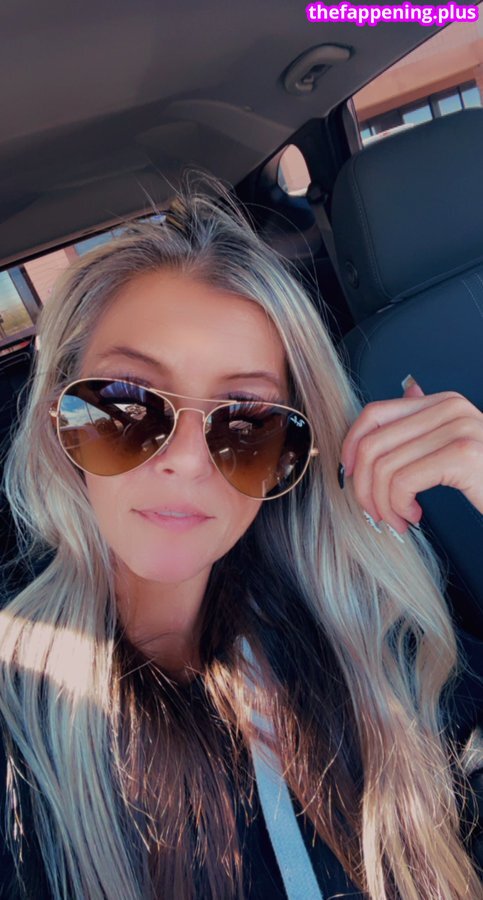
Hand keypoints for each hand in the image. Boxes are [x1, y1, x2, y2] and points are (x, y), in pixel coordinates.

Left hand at [339, 377, 482, 534]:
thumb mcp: (456, 448)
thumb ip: (427, 426)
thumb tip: (408, 393)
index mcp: (444, 403)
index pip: (373, 414)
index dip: (350, 447)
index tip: (350, 476)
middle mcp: (450, 408)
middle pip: (371, 443)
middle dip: (362, 486)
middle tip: (376, 512)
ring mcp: (457, 429)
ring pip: (382, 467)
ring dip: (381, 504)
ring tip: (397, 520)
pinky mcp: (462, 455)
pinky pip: (401, 482)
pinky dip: (398, 507)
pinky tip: (414, 517)